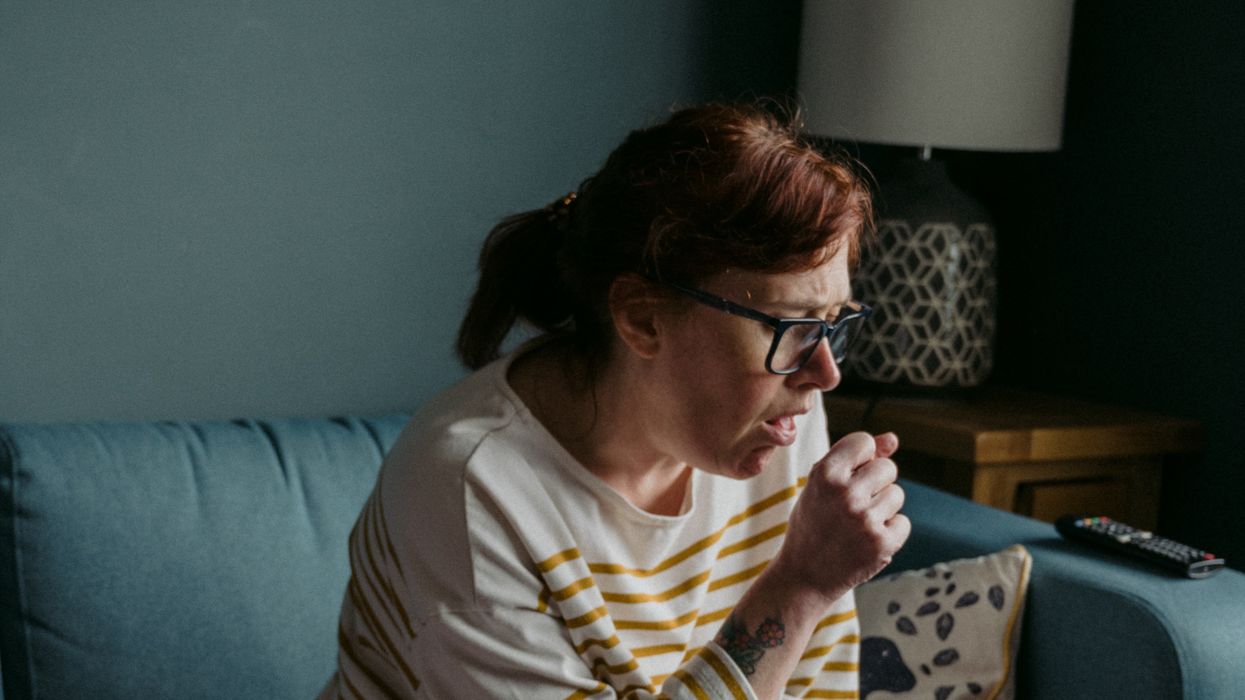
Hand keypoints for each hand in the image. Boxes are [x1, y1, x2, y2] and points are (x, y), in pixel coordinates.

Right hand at [774, 431, 910, 601]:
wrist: (803, 575)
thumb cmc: (814, 522)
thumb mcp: (822, 484)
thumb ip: (855, 457)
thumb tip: (894, 439)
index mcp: (825, 473)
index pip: (865, 441)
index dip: (861, 458)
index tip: (847, 475)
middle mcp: (845, 493)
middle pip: (888, 467)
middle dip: (876, 483)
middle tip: (851, 505)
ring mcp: (865, 520)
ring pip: (896, 494)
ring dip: (882, 508)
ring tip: (856, 524)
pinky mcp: (882, 544)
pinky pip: (903, 522)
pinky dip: (889, 532)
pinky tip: (866, 541)